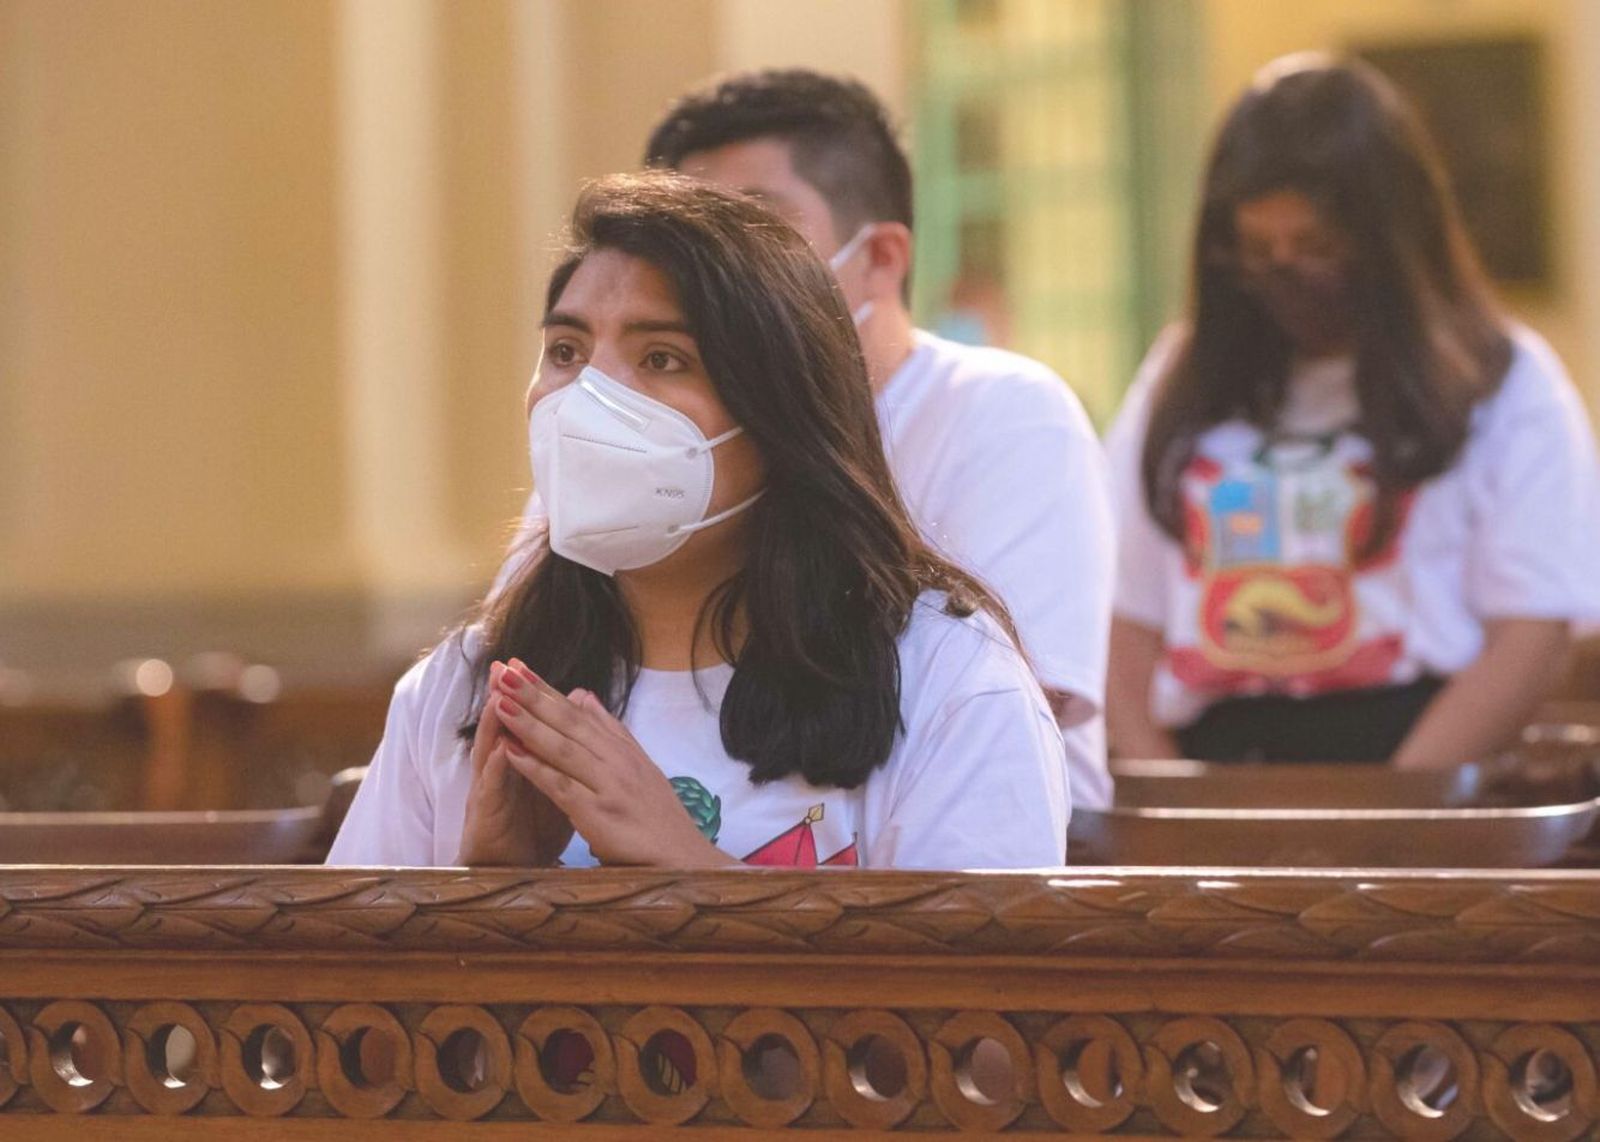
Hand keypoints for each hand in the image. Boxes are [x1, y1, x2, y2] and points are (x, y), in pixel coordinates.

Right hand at [456, 661, 573, 865]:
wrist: (512, 875)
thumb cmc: (533, 831)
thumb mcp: (555, 791)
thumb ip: (562, 761)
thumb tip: (579, 728)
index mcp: (519, 765)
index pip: (522, 726)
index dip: (524, 698)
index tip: (526, 665)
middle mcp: (501, 775)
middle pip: (501, 730)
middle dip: (503, 698)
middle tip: (504, 666)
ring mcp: (490, 796)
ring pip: (489, 754)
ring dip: (492, 725)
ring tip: (497, 696)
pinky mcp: (486, 820)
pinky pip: (492, 793)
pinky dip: (496, 770)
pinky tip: (501, 749)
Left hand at [494, 661, 733, 867]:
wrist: (685, 859)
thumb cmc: (660, 820)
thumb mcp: (639, 768)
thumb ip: (612, 733)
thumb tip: (585, 695)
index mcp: (623, 749)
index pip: (579, 712)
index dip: (547, 689)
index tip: (519, 666)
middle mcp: (617, 760)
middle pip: (569, 722)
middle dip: (533, 694)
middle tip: (503, 669)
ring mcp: (608, 784)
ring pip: (562, 747)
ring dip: (528, 722)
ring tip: (500, 699)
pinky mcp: (598, 812)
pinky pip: (560, 785)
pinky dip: (534, 767)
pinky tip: (510, 751)